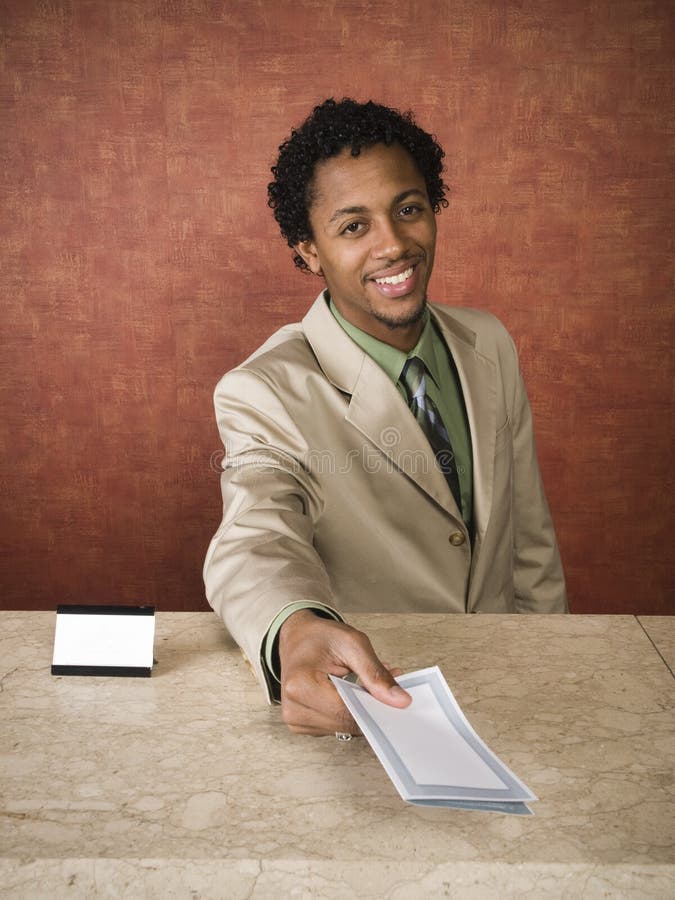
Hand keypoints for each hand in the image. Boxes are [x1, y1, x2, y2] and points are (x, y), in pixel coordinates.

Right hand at [278, 609, 410, 735]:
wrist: (296, 637)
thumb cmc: (318, 636)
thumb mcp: (352, 643)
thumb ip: (376, 673)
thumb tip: (399, 700)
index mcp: (301, 686)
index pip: (348, 713)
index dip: (374, 707)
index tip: (393, 700)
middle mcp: (294, 708)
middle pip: (347, 724)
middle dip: (369, 706)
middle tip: (379, 685)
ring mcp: (295, 719)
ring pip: (344, 728)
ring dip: (359, 710)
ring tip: (360, 683)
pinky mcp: (301, 724)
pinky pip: (335, 726)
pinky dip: (347, 712)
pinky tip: (349, 693)